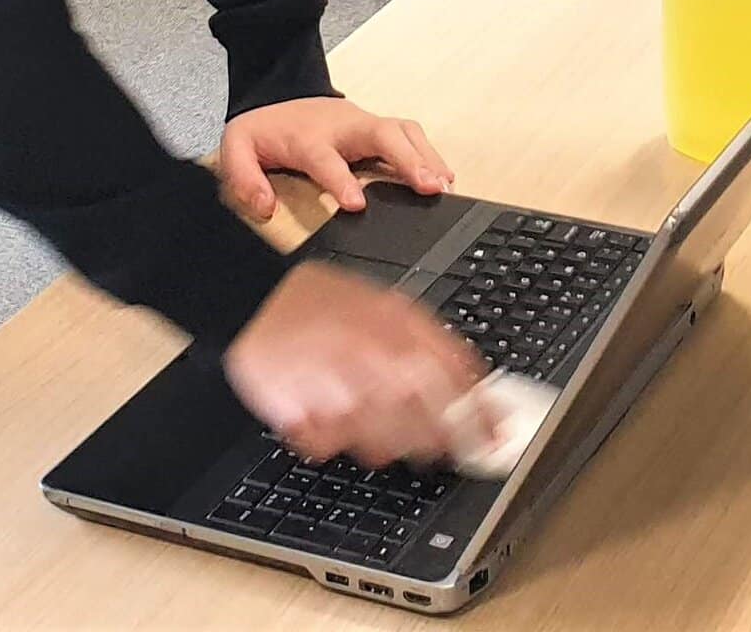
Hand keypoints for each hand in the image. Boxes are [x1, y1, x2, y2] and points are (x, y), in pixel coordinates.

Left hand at [218, 97, 453, 223]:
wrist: (278, 92)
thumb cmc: (264, 127)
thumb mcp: (238, 147)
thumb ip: (244, 177)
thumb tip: (264, 207)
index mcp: (308, 137)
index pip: (327, 158)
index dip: (341, 180)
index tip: (358, 204)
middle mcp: (344, 127)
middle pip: (383, 134)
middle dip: (408, 160)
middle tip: (430, 187)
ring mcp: (364, 123)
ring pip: (403, 131)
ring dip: (426, 157)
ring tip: (445, 186)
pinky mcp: (377, 127)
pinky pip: (409, 135)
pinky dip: (429, 153)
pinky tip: (443, 176)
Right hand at [224, 262, 482, 464]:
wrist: (253, 300)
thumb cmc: (318, 300)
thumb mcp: (386, 304)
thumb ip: (430, 341)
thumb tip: (475, 381)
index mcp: (406, 333)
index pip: (464, 387)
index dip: (486, 417)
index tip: (497, 437)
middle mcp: (380, 367)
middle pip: (431, 432)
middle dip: (434, 439)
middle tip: (427, 437)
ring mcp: (344, 399)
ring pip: (388, 449)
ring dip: (382, 439)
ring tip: (361, 410)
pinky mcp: (308, 423)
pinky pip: (334, 449)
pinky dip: (331, 437)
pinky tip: (324, 409)